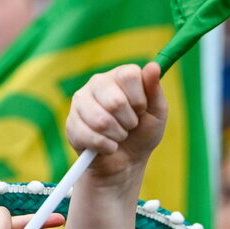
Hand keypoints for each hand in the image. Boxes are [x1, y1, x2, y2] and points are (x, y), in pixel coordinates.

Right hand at [66, 62, 167, 177]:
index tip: (141, 109)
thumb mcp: (157, 113)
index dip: (140, 99)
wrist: (127, 161)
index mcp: (119, 76)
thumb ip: (155, 90)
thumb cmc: (143, 132)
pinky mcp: (71, 123)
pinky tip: (108, 145)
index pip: (129, 75)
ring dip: (118, 135)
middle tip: (130, 125)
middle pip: (116, 101)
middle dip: (129, 121)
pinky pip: (91, 137)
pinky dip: (107, 147)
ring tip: (119, 135)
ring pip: (102, 121)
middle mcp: (97, 83)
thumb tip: (154, 66)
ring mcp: (81, 101)